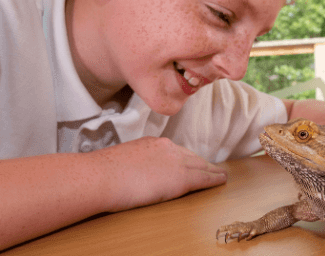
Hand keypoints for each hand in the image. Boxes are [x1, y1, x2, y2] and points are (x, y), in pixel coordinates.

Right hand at [91, 136, 227, 211]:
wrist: (102, 176)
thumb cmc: (102, 173)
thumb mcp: (121, 162)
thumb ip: (132, 164)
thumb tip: (131, 173)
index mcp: (152, 143)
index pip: (175, 151)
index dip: (186, 159)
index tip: (192, 163)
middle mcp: (167, 148)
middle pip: (191, 157)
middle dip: (202, 163)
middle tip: (213, 169)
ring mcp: (175, 161)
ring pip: (201, 166)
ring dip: (212, 171)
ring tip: (220, 175)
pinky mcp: (181, 178)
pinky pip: (203, 178)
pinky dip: (214, 179)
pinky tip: (221, 180)